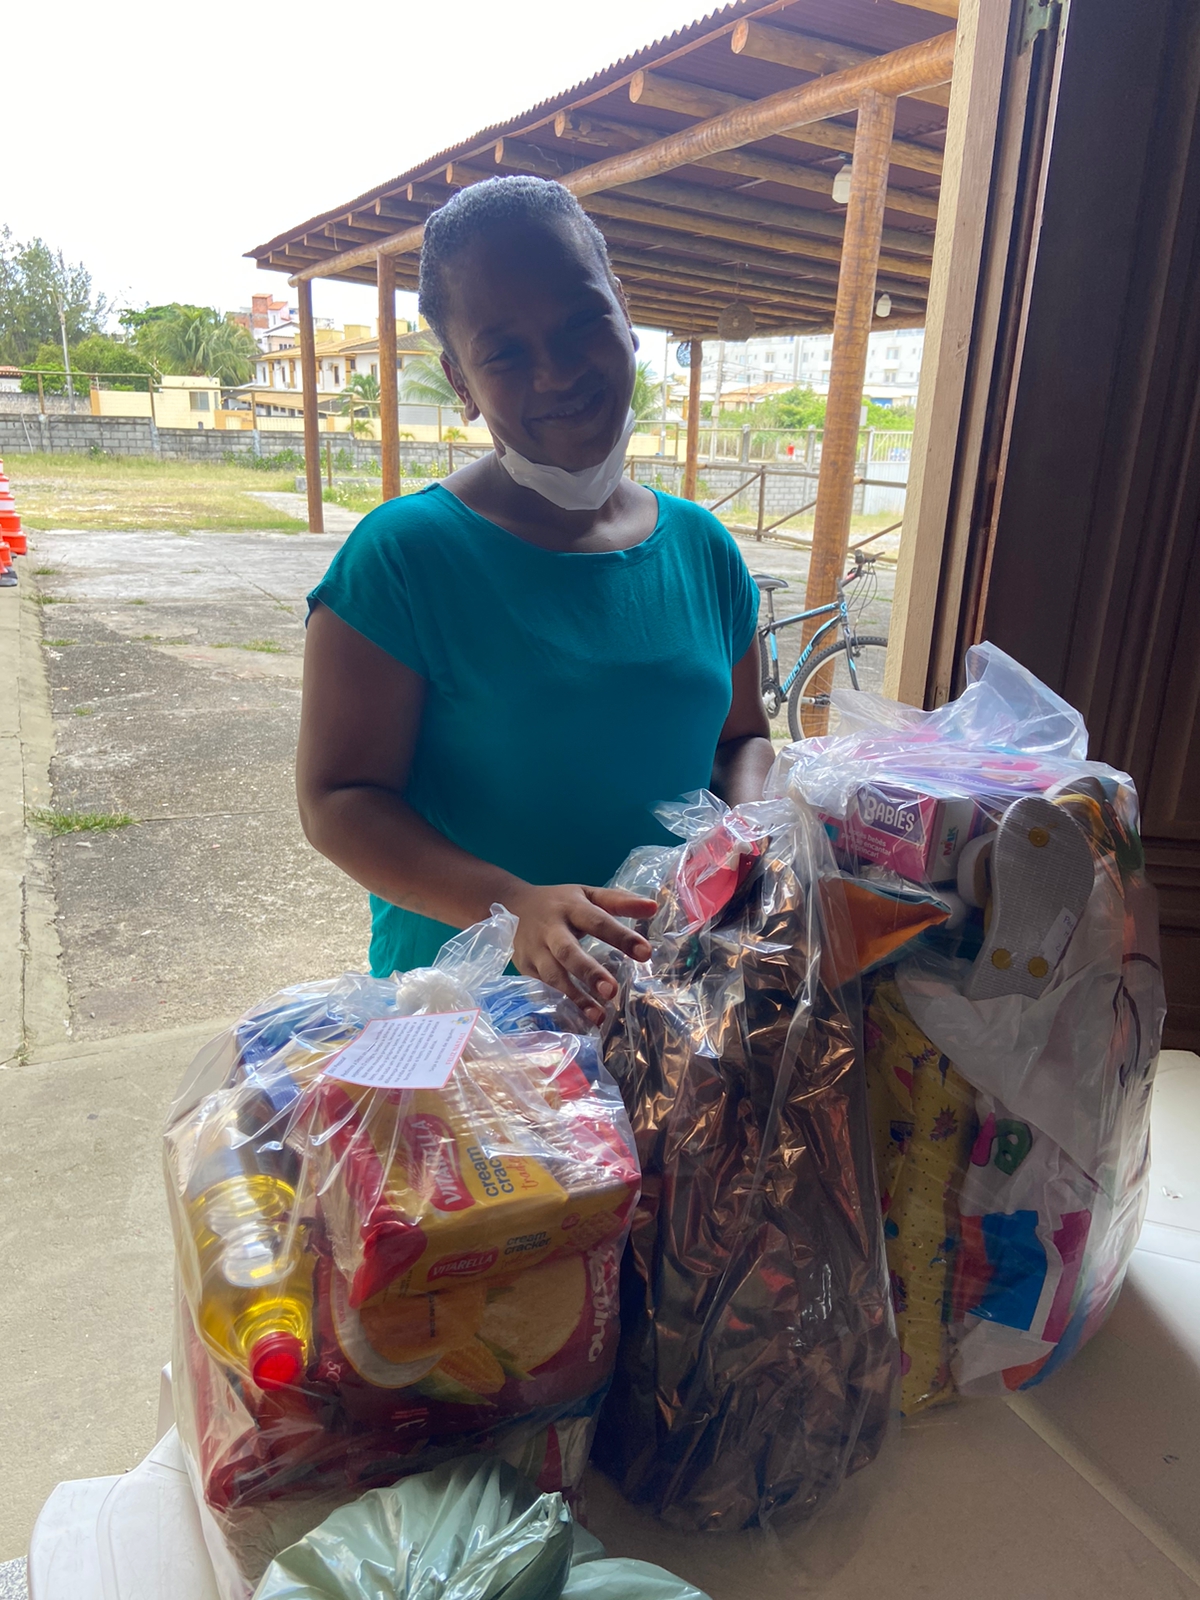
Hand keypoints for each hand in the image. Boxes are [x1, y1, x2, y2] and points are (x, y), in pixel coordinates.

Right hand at [507, 883, 657, 1024]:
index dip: (621, 937)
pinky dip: (563, 1003)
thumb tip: (653, 907)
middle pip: (568, 952)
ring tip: (599, 1016)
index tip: (646, 953)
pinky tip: (581, 1018)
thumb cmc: (560, 902)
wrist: (509, 903)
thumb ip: (620, 901)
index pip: (598, 921)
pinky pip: (545, 988)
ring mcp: (535, 950)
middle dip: (589, 972)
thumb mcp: (588, 894)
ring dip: (576, 997)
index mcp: (571, 907)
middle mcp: (551, 929)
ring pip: (554, 976)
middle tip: (613, 991)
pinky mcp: (526, 967)